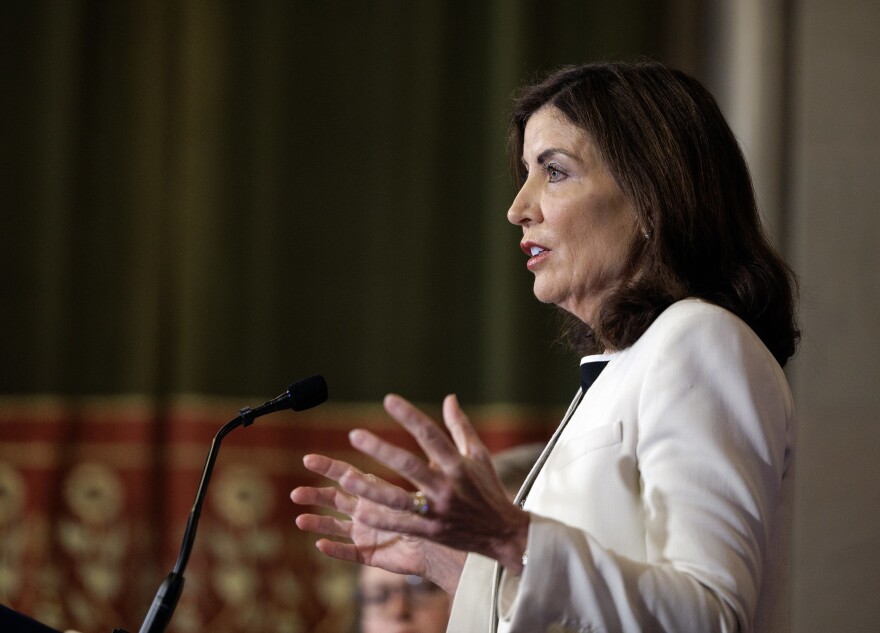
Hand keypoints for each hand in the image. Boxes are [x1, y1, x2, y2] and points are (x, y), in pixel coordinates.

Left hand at [292, 393, 528, 585]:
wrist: (502, 533)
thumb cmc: (487, 489)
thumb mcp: (478, 455)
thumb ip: (460, 426)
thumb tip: (449, 397)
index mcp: (458, 464)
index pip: (430, 435)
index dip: (410, 416)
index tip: (388, 400)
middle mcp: (446, 486)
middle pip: (410, 466)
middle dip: (381, 450)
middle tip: (355, 435)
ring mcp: (438, 511)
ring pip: (399, 500)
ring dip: (371, 490)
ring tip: (345, 478)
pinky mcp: (431, 532)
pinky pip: (402, 525)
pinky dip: (381, 520)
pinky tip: (359, 513)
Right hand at [292, 455, 464, 591]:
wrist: (450, 545)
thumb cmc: (441, 512)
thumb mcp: (427, 481)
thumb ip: (419, 461)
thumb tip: (424, 428)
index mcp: (378, 491)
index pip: (348, 475)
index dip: (328, 468)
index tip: (308, 459)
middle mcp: (369, 510)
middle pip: (336, 499)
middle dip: (315, 494)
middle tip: (294, 492)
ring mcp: (368, 534)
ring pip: (337, 527)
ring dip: (318, 523)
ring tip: (299, 519)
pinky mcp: (373, 555)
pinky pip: (351, 554)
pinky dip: (336, 550)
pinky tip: (319, 545)